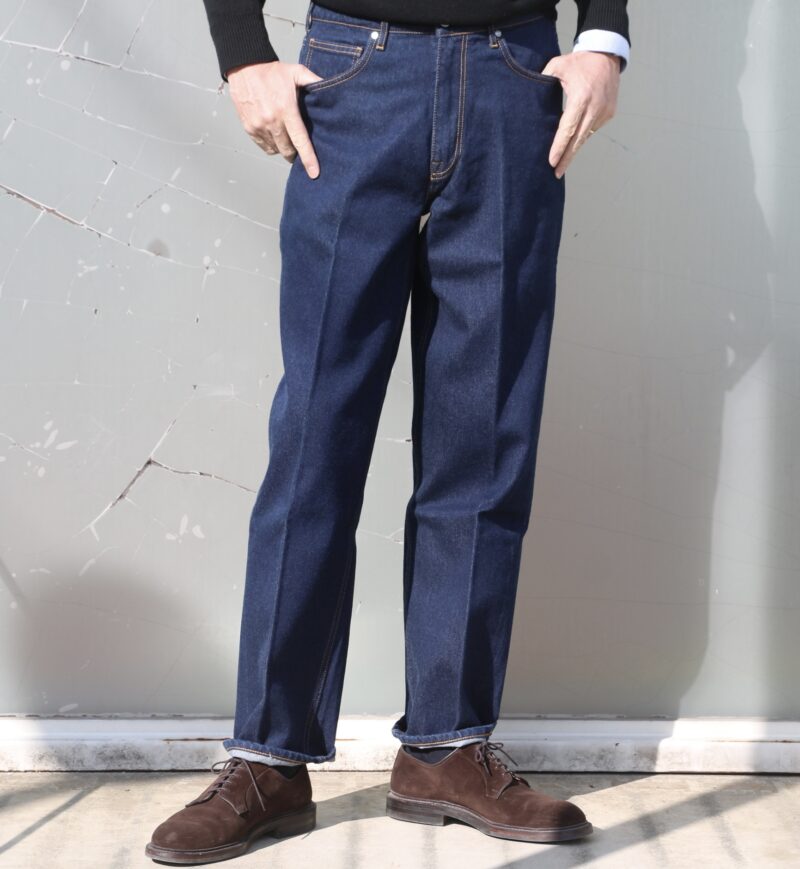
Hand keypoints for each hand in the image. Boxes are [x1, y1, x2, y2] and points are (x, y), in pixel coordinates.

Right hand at [226, 61, 323, 178]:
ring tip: (285, 135)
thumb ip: (313, 81)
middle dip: (295, 153)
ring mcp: (258, 126)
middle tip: (298, 146)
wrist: (244, 66)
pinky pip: (264, 146)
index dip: (308, 159)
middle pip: (288, 151)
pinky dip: (270, 145)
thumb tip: (331, 87)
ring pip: (275, 150)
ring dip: (282, 148)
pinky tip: (274, 134)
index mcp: (286, 110)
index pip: (300, 141)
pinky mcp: (249, 127)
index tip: (314, 173)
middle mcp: (271, 121)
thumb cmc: (272, 70)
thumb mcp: (296, 71)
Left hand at [540, 51, 620, 178]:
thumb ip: (543, 81)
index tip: (552, 162)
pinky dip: (582, 135)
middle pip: (578, 140)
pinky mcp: (609, 113)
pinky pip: (593, 129)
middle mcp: (595, 108)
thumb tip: (530, 97)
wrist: (607, 54)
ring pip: (586, 136)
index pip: (567, 128)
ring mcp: (604, 112)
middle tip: (556, 173)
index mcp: (581, 98)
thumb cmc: (579, 61)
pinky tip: (574, 141)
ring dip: (574, 148)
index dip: (559, 147)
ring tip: (563, 162)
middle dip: (567, 158)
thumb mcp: (557, 66)